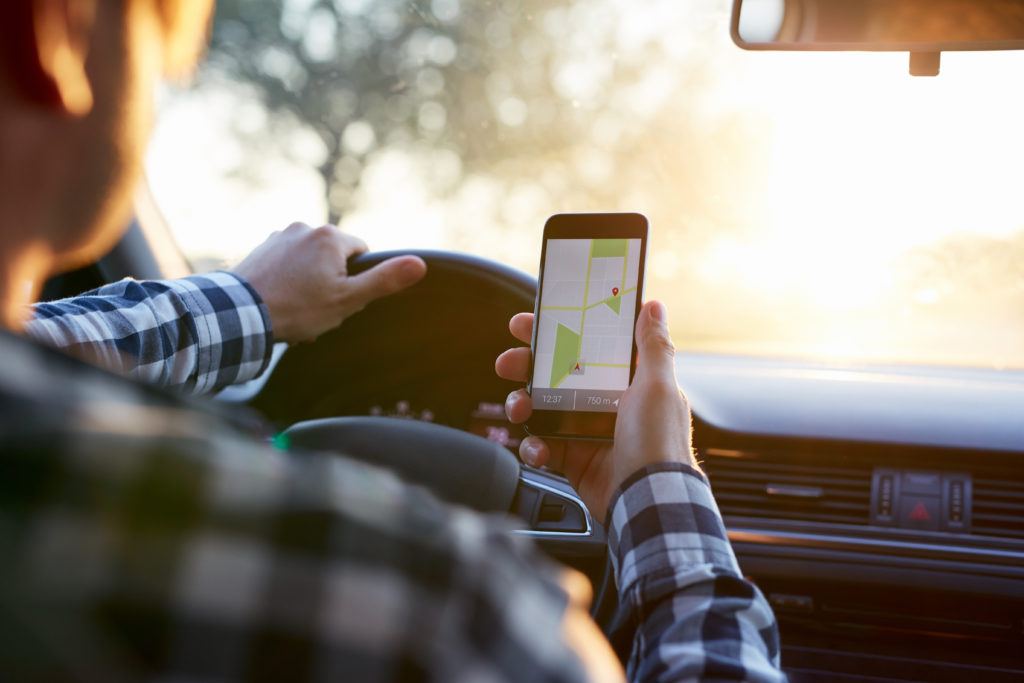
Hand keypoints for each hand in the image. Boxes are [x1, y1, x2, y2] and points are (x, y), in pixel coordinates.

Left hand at [232, 223, 426, 343]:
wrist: (239, 314)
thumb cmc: (296, 309)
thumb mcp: (348, 299)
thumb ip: (384, 280)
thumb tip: (420, 263)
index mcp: (330, 236)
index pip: (362, 254)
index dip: (356, 280)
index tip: (341, 299)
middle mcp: (304, 227)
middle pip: (335, 259)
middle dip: (331, 284)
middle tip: (317, 312)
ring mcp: (280, 237)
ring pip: (310, 263)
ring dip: (309, 286)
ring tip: (297, 311)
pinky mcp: (261, 249)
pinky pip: (287, 265)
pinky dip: (289, 283)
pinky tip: (281, 304)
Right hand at [494, 300, 695, 521]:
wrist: (648, 500)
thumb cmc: (659, 443)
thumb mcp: (659, 386)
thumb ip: (653, 346)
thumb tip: (653, 307)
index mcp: (626, 381)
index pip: (587, 346)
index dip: (558, 331)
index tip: (531, 323)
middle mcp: (605, 403)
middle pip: (555, 374)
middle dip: (526, 366)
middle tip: (508, 363)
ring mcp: (586, 431)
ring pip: (541, 408)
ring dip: (522, 404)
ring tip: (518, 408)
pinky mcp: (573, 459)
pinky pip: (542, 446)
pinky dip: (534, 447)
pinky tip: (538, 447)